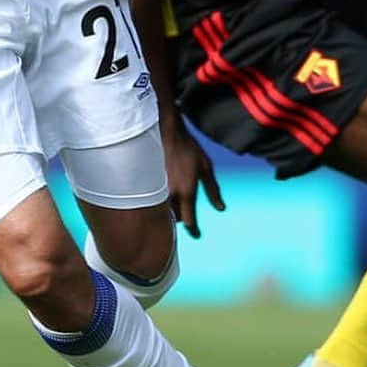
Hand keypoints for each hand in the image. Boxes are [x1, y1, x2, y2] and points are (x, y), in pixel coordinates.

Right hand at [162, 119, 224, 238]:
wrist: (164, 131)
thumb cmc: (187, 148)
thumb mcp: (206, 167)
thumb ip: (213, 190)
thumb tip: (221, 207)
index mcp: (186, 192)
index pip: (190, 221)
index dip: (194, 230)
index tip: (196, 234)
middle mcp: (170, 194)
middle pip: (175, 218)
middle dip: (181, 218)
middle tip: (186, 215)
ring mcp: (156, 189)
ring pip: (163, 210)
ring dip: (170, 211)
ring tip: (174, 205)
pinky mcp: (146, 184)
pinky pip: (153, 200)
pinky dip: (159, 202)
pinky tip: (162, 196)